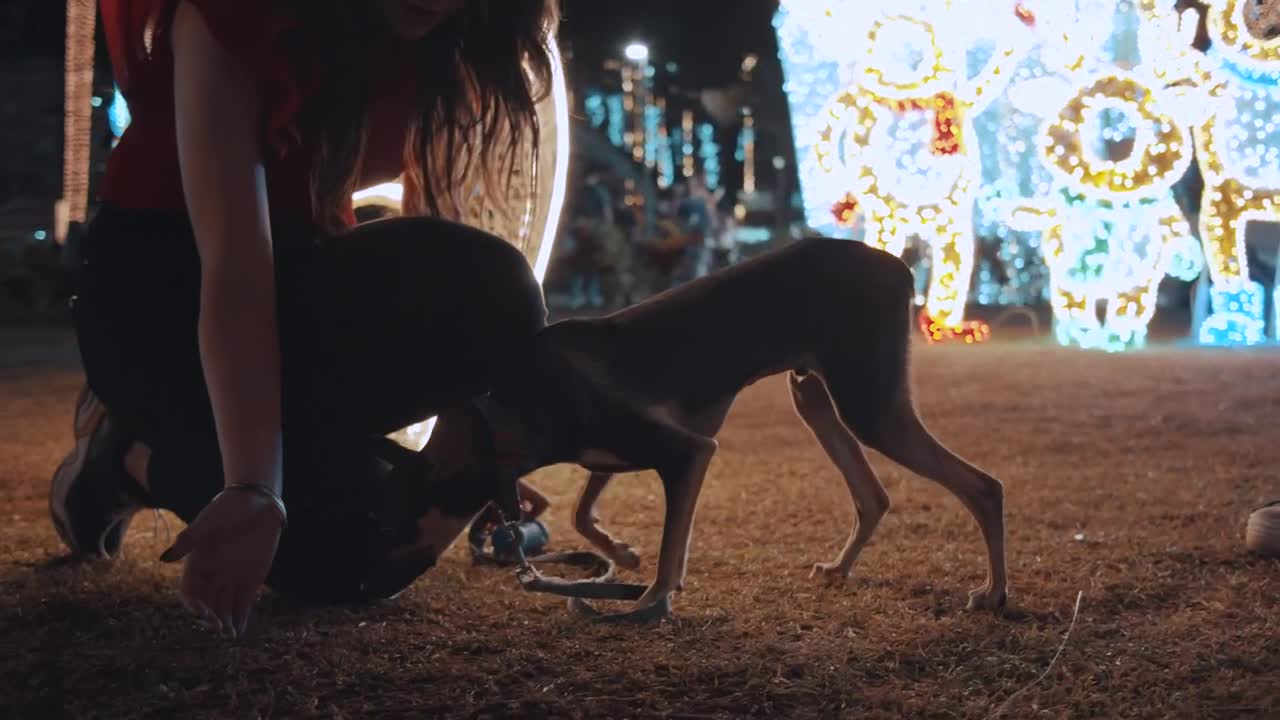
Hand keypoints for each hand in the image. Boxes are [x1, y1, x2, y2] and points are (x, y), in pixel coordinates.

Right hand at [159, 488, 283, 637]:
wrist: (257, 501)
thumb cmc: (228, 508)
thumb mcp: (208, 522)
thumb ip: (189, 539)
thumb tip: (165, 558)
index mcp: (197, 563)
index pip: (190, 591)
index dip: (193, 605)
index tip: (202, 613)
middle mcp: (212, 575)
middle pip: (207, 604)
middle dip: (211, 619)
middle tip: (219, 628)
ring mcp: (231, 578)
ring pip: (224, 608)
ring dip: (225, 623)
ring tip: (230, 635)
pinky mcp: (251, 579)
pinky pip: (243, 603)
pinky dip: (241, 617)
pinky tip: (241, 630)